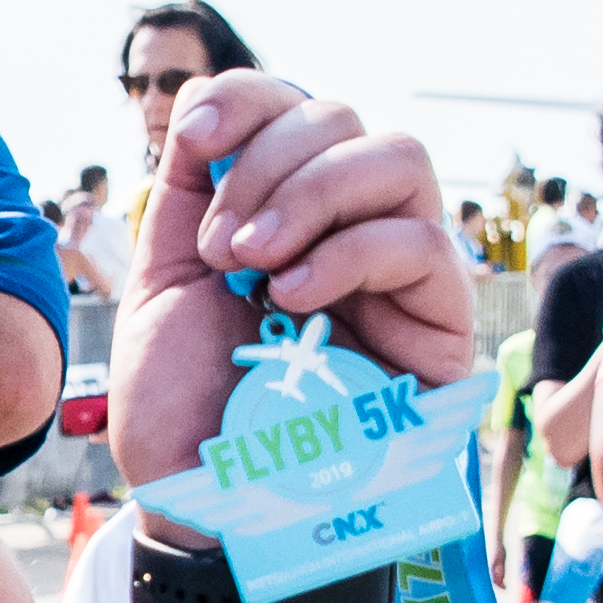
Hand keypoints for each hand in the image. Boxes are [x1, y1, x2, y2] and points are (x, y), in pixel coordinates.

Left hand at [108, 75, 466, 486]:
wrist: (212, 501)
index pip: (290, 108)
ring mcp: (397, 268)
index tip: (193, 136)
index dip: (248, 100)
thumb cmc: (188, 406)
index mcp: (279, 207)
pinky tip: (297, 296)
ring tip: (257, 264)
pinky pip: (422, 242)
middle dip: (268, 161)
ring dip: (314, 193)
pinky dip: (351, 252)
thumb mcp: (163, 281)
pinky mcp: (439, 319)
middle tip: (222, 245)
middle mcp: (344, 225)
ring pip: (398, 159)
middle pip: (343, 119)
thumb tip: (207, 105)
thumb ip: (187, 191)